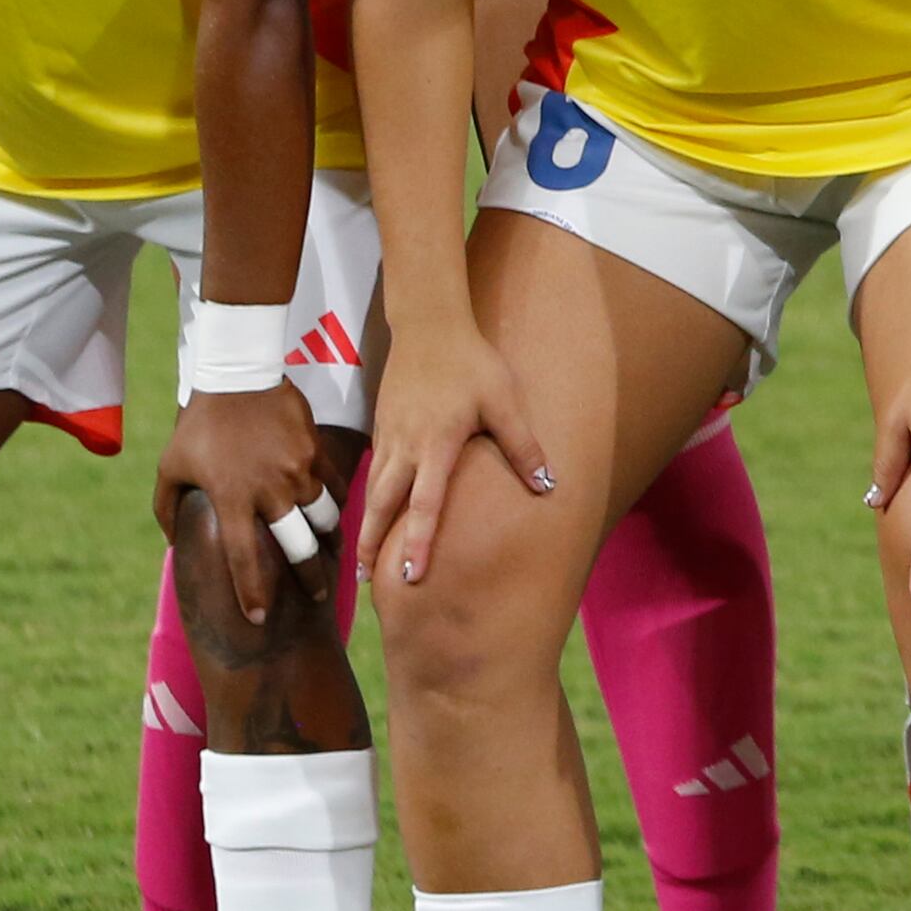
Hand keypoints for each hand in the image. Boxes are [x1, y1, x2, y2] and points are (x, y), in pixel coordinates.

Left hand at [154, 382, 329, 626]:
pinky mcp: (316, 452)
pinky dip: (336, 507)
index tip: (260, 619)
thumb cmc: (199, 424)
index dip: (253, 593)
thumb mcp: (170, 466)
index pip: (246, 558)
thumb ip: (168, 508)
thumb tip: (175, 543)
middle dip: (310, 578)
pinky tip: (336, 518)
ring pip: (324, 519)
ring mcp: (299, 470)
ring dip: (328, 542)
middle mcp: (271, 490)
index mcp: (232, 498)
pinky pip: (333, 488)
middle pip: (300, 547)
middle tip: (316, 596)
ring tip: (331, 557)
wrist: (238, 374)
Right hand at [357, 321, 553, 587]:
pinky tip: (374, 517)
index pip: (424, 504)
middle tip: (371, 585)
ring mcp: (389, 437)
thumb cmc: (471, 363)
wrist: (429, 325)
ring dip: (366, 528)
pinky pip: (375, 472)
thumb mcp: (504, 401)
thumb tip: (547, 486)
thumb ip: (523, 446)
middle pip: (383, 506)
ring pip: (373, 492)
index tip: (411, 575)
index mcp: (436, 444)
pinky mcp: (382, 428)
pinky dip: (371, 501)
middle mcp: (405, 446)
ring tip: (364, 564)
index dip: (417, 541)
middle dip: (373, 545)